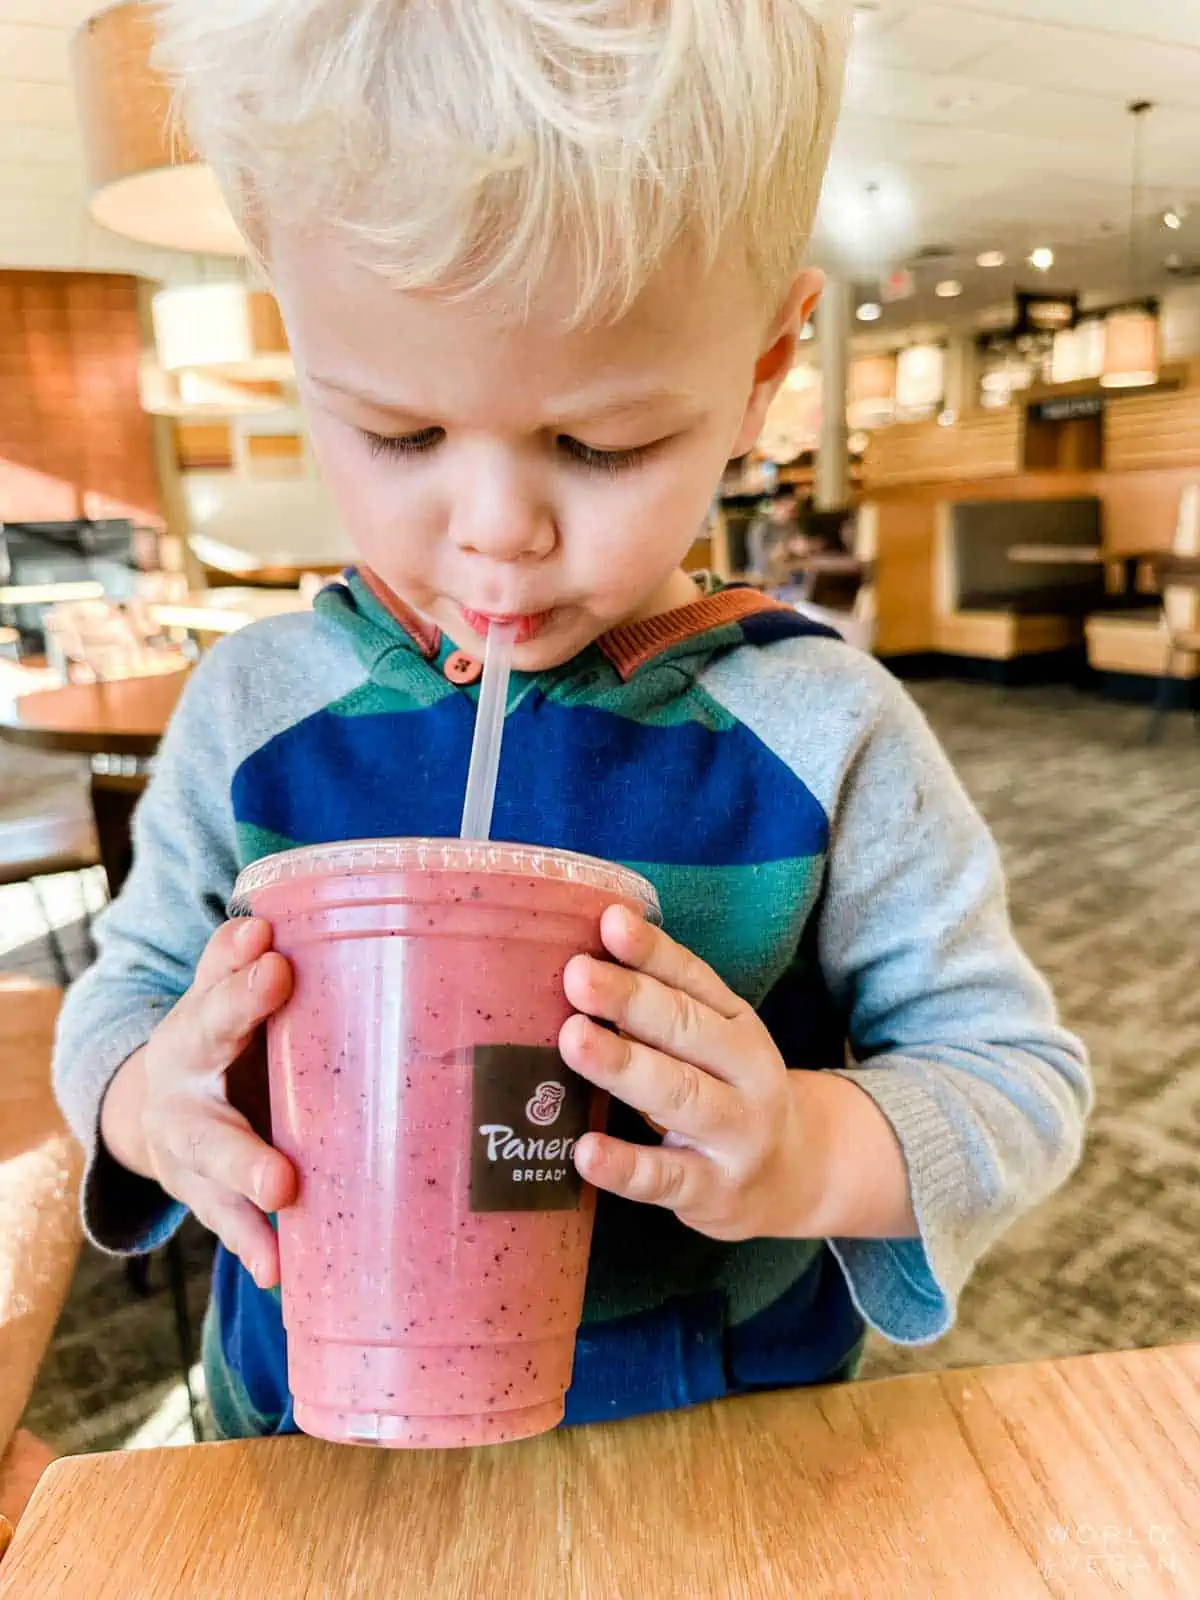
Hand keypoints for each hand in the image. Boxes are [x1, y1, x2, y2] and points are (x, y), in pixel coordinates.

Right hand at [100, 919, 296, 1287]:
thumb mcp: (214, 996)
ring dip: (249, 1208)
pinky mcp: (212, 1202)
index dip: (243, 992)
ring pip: (217, 1192)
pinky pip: (233, 1228)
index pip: (216, 1012)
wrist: (159, 1104)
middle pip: (210, 1135)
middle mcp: (184, 1111)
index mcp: (191, 1043)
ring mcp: (194, 1165)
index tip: (277, 966)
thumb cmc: (217, 1037)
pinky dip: (256, 1249)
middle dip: (243, 1154)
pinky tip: (282, 1272)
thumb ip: (234, 966)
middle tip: (282, 1175)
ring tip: (285, 1221)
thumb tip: (265, 926)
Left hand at [559, 907, 822, 1241]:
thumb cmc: (728, 1095)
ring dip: (625, 1066)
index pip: (694, 980)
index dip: (652, 951)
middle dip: (631, 1001)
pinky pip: (666, 1178)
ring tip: (574, 1040)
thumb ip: (661, 1008)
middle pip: (688, 1031)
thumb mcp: (713, 1045)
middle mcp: (746, 1074)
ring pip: (680, 1096)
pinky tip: (585, 1151)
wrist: (796, 1179)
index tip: (610, 923)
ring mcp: (734, 1136)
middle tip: (578, 976)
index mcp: (739, 1026)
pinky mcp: (713, 1192)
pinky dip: (626, 1166)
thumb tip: (583, 963)